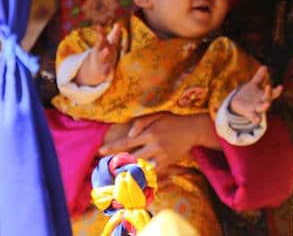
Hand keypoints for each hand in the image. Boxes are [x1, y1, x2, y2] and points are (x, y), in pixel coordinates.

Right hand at [75, 23, 120, 86]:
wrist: (95, 70)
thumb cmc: (105, 53)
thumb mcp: (109, 44)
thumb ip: (115, 34)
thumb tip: (119, 23)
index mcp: (102, 45)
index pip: (101, 37)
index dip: (100, 31)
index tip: (98, 26)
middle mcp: (100, 52)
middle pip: (99, 45)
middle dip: (100, 39)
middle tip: (101, 34)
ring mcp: (101, 62)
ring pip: (102, 57)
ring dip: (104, 53)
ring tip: (107, 49)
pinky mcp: (103, 72)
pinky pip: (104, 73)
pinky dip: (106, 73)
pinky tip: (106, 75)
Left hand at [98, 112, 220, 181]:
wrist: (192, 130)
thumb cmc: (172, 121)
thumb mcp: (157, 115)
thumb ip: (140, 122)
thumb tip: (129, 135)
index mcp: (149, 133)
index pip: (126, 142)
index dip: (112, 148)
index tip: (100, 152)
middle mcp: (154, 145)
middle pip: (131, 158)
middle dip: (117, 163)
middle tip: (105, 167)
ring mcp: (161, 156)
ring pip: (141, 167)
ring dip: (128, 171)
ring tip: (115, 174)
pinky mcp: (167, 163)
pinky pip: (152, 172)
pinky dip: (142, 175)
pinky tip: (134, 177)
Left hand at [230, 66, 282, 123]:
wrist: (238, 104)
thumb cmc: (249, 94)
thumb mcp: (254, 84)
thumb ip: (259, 77)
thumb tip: (264, 66)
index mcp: (264, 95)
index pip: (273, 93)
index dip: (277, 90)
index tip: (280, 86)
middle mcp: (262, 102)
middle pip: (267, 99)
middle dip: (269, 94)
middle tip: (269, 87)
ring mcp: (256, 108)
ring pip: (262, 108)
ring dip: (264, 107)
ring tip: (267, 105)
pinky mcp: (249, 113)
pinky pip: (253, 117)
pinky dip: (255, 119)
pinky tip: (257, 120)